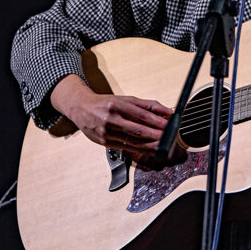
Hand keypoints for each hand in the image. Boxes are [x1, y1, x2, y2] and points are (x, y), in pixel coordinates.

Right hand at [50, 74, 172, 155]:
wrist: (81, 108)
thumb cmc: (105, 103)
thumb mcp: (125, 99)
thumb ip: (147, 105)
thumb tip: (166, 111)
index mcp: (117, 105)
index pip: (141, 115)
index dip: (157, 122)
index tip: (168, 125)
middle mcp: (111, 119)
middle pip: (138, 130)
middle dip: (156, 135)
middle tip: (169, 138)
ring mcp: (107, 132)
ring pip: (133, 142)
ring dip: (150, 145)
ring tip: (163, 146)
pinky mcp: (105, 143)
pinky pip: (126, 147)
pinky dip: (140, 150)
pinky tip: (150, 150)